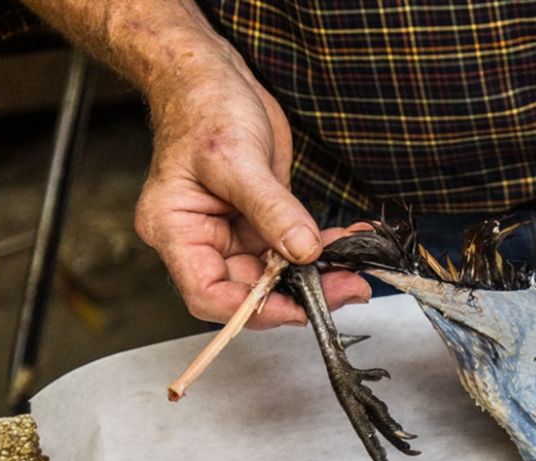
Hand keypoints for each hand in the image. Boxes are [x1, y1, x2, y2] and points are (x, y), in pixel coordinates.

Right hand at [134, 58, 369, 327]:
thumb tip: (305, 251)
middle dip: (300, 294)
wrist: (212, 76)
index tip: (298, 308)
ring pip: (279, 275)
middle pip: (250, 291)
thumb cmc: (202, 106)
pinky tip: (352, 241)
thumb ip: (272, 209)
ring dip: (320, 275)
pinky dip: (324, 250)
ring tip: (358, 269)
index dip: (252, 310)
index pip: (207, 294)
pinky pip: (294, 248)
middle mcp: (202, 241)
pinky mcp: (261, 223)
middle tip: (348, 287)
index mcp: (176, 231)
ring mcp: (233, 234)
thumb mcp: (236, 158)